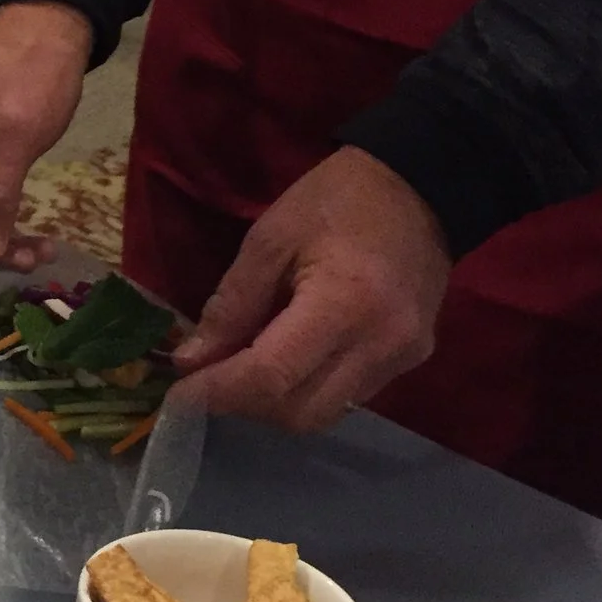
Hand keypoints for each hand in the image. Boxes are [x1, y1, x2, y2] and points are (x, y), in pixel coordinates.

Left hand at [172, 148, 452, 431]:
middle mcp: (381, 344)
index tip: (179, 396)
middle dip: (244, 405)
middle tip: (209, 381)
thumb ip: (231, 305)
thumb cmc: (337, 201)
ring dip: (275, 403)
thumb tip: (192, 361)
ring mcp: (402, 358)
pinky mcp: (410, 361)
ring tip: (244, 369)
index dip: (219, 393)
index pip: (272, 376)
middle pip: (299, 412)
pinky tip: (287, 360)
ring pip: (324, 414)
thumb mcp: (269, 239)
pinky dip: (307, 390)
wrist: (421, 187)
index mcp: (345, 304)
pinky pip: (348, 397)